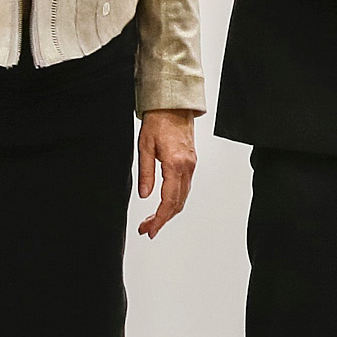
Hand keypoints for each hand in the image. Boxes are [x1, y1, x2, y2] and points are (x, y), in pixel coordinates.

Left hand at [136, 109, 198, 236]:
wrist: (173, 106)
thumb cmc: (158, 121)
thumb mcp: (144, 147)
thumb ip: (145, 173)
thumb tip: (145, 195)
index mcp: (175, 164)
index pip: (169, 200)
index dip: (159, 218)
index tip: (149, 229)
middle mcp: (187, 167)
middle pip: (178, 203)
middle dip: (162, 220)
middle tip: (147, 230)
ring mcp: (191, 166)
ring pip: (183, 197)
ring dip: (169, 212)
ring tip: (152, 221)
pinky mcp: (191, 163)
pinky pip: (185, 188)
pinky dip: (175, 201)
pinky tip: (164, 204)